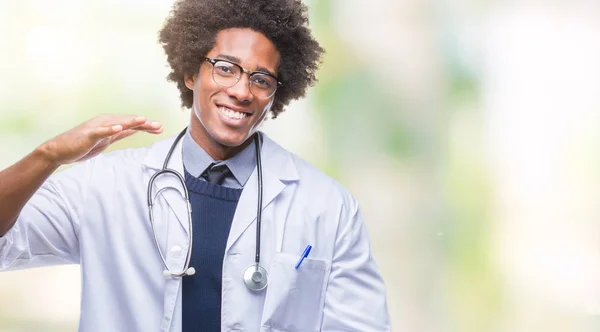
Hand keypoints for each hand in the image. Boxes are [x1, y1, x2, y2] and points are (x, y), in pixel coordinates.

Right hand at [38, 115, 162, 165]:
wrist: (60, 150)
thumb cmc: (83, 144)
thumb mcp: (106, 140)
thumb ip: (120, 134)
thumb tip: (134, 130)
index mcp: (110, 124)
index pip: (131, 125)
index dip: (146, 126)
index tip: (160, 128)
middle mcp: (105, 122)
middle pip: (128, 123)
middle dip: (144, 124)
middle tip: (159, 126)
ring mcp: (96, 127)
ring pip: (116, 123)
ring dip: (130, 122)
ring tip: (143, 120)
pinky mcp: (88, 135)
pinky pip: (100, 131)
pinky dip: (109, 128)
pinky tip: (119, 128)